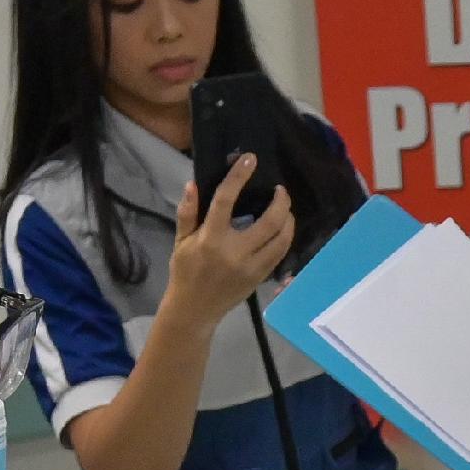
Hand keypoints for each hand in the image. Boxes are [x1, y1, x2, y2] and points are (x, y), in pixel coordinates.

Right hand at [161, 157, 296, 320]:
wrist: (194, 309)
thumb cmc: (185, 272)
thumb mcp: (180, 241)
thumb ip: (187, 213)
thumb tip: (193, 184)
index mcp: (211, 239)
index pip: (226, 200)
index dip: (239, 177)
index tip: (250, 159)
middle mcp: (235, 252)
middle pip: (269, 221)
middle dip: (281, 201)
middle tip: (281, 190)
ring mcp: (251, 267)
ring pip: (281, 239)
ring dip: (288, 219)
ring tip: (285, 208)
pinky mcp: (260, 277)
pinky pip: (280, 254)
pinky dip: (285, 238)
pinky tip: (283, 228)